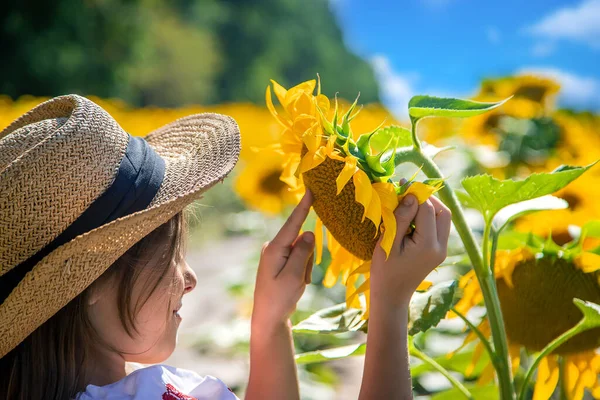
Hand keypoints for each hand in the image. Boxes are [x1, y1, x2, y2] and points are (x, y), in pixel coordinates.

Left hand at [251, 191, 314, 332]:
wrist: (268, 317)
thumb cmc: (279, 298)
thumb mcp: (294, 276)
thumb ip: (303, 252)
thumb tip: (308, 231)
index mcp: (274, 249)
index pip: (293, 223)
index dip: (303, 206)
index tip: (311, 189)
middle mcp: (273, 247)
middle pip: (302, 240)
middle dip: (308, 257)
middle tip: (302, 279)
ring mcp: (276, 253)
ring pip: (303, 250)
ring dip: (305, 266)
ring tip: (297, 283)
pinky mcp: (279, 260)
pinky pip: (298, 258)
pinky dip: (302, 270)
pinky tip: (294, 284)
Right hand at [370, 193, 451, 307]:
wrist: (392, 296)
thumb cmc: (385, 271)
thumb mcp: (388, 242)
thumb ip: (401, 218)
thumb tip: (412, 196)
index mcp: (428, 245)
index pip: (427, 209)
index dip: (415, 194)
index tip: (400, 184)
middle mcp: (440, 247)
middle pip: (443, 212)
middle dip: (427, 199)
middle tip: (408, 193)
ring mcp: (442, 250)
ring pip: (443, 219)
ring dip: (429, 207)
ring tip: (409, 204)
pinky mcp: (439, 252)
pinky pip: (439, 227)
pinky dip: (428, 218)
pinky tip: (412, 218)